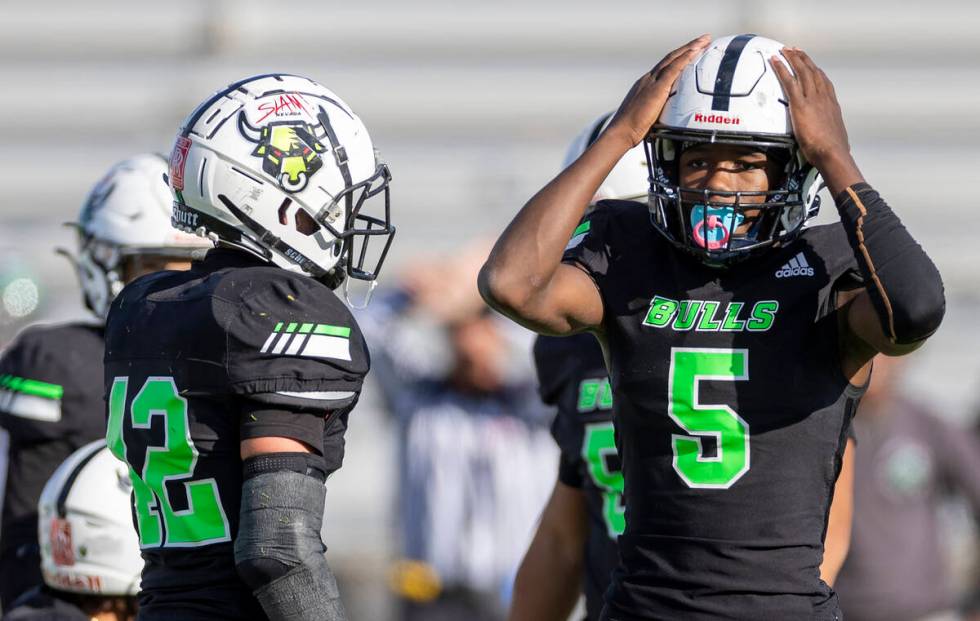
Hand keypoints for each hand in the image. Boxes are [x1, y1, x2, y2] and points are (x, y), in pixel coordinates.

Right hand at [606, 34, 711, 147]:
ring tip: (705, 40)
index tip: (692, 50)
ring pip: (674, 58)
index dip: (679, 57)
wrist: (621, 131)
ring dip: (690, 48)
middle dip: (688, 47)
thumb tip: (667, 119)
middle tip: (704, 39)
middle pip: (671, 58)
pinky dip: (685, 58)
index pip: (665, 66)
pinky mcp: (657, 88)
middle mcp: (648, 79)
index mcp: (646, 85)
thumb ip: (658, 112)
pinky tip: (695, 51)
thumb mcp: (647, 117)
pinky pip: (673, 69)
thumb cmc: (631, 129)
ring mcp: (652, 82)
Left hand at [771, 47, 862, 191]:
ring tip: (785, 50)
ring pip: (802, 72)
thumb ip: (830, 134)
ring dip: (793, 59)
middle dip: (803, 59)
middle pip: (813, 72)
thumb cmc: (833, 151)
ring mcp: (813, 99)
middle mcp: (824, 97)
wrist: (832, 152)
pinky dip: (781, 69)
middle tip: (795, 50)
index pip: (824, 82)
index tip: (811, 65)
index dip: (816, 71)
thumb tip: (831, 141)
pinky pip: (789, 82)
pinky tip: (775, 61)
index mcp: (832, 105)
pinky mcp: (800, 104)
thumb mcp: (834, 139)